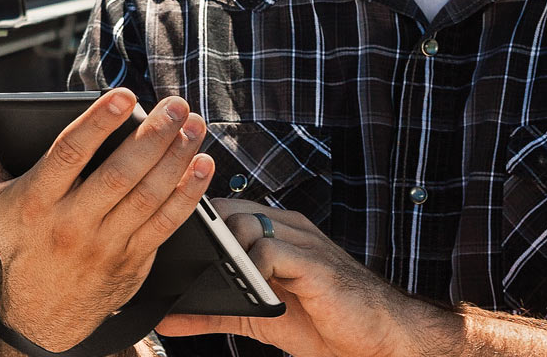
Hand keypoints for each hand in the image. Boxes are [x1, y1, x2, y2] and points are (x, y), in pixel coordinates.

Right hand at [0, 89, 213, 351]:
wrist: (42, 313)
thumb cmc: (18, 242)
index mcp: (36, 202)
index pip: (70, 155)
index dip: (98, 124)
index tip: (124, 96)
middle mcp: (71, 224)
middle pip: (118, 175)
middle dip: (152, 137)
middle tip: (174, 105)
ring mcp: (106, 244)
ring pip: (147, 196)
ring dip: (176, 158)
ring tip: (193, 126)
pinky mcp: (134, 258)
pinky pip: (166, 223)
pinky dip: (189, 194)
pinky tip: (203, 165)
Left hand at [156, 199, 427, 356]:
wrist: (379, 338)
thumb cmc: (324, 321)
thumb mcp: (256, 317)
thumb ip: (213, 313)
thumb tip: (167, 318)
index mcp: (276, 231)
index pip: (223, 210)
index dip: (195, 224)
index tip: (166, 246)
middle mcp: (288, 227)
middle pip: (227, 210)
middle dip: (201, 236)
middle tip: (177, 264)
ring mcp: (303, 240)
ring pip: (245, 222)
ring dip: (223, 252)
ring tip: (216, 280)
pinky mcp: (314, 263)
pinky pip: (270, 251)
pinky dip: (250, 269)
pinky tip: (249, 290)